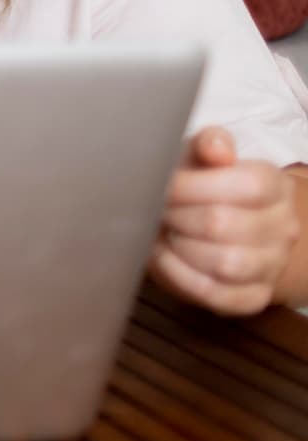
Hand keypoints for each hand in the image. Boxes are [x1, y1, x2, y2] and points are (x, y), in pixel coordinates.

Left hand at [150, 127, 304, 315]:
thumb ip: (209, 143)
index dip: (194, 185)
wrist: (214, 224)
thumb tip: (217, 149)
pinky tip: (165, 258)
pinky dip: (182, 277)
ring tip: (164, 232)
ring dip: (181, 247)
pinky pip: (219, 295)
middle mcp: (282, 227)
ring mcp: (271, 265)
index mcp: (274, 185)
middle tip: (157, 210)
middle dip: (178, 216)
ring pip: (226, 263)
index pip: (248, 185)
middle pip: (224, 225)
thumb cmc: (200, 183)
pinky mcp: (252, 297)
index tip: (163, 185)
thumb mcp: (200, 155)